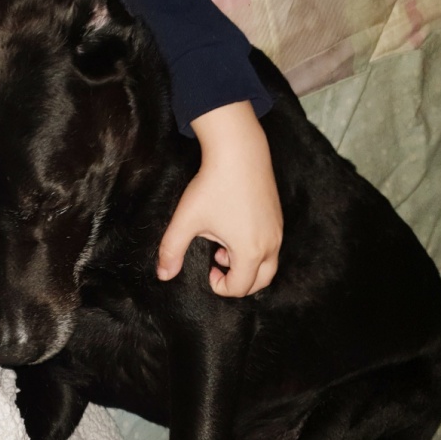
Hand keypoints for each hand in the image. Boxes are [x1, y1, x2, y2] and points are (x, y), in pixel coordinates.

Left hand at [157, 101, 282, 296]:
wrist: (239, 152)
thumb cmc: (213, 186)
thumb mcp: (186, 220)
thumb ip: (172, 251)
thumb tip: (162, 274)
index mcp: (249, 251)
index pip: (239, 288)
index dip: (220, 287)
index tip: (209, 271)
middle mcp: (270, 244)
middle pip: (261, 281)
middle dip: (239, 282)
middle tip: (218, 269)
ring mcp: (277, 230)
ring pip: (269, 263)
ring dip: (248, 265)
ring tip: (224, 248)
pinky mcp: (278, 216)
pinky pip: (272, 245)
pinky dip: (256, 249)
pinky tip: (234, 229)